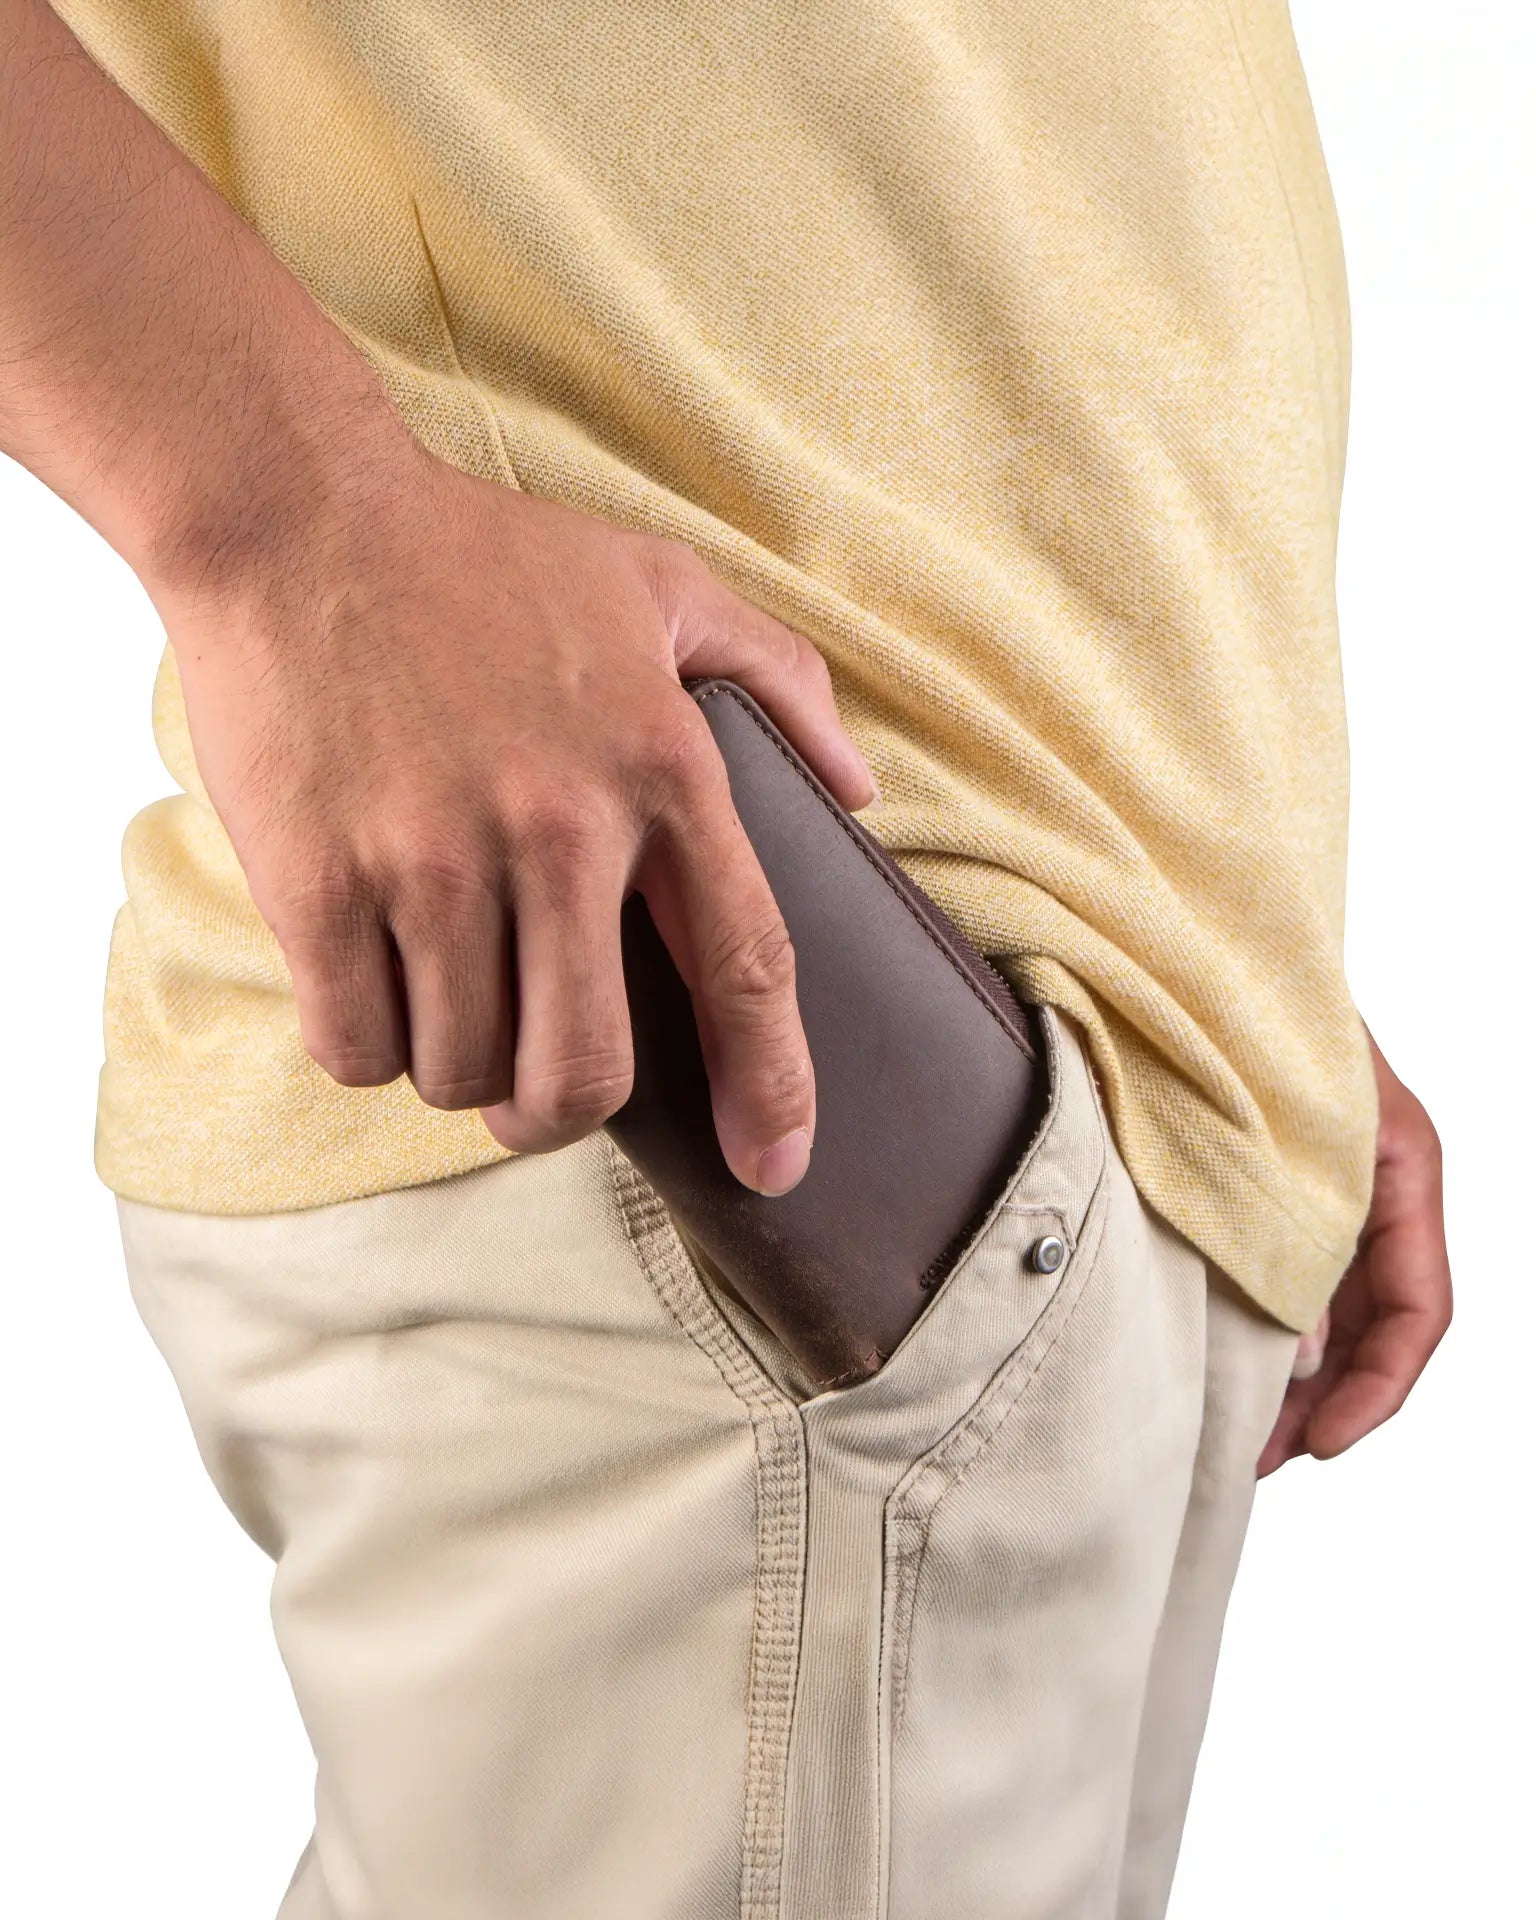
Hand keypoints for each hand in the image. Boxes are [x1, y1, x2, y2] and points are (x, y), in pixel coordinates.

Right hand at [163, 440, 876, 1194]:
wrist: (298, 515)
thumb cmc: (485, 559)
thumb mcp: (661, 585)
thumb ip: (780, 679)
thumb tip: (859, 789)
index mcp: (661, 769)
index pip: (745, 967)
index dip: (772, 1085)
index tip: (777, 1165)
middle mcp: (559, 829)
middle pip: (587, 1071)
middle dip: (560, 1116)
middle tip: (536, 1097)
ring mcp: (433, 860)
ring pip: (461, 1069)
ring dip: (455, 1067)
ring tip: (442, 995)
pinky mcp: (320, 881)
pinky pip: (355, 1044)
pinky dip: (365, 1044)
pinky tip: (367, 985)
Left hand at [1258, 1029, 1451, 1474]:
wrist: (1196, 948)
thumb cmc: (1248, 1014)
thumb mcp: (1287, 1134)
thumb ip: (1294, 1242)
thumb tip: (1290, 1361)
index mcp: (1402, 1166)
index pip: (1419, 1308)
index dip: (1378, 1389)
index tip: (1321, 1443)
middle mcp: (1374, 1188)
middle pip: (1371, 1326)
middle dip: (1323, 1403)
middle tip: (1257, 1458)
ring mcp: (1326, 1192)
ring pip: (1326, 1313)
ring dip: (1288, 1380)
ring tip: (1235, 1437)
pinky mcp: (1274, 1192)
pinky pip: (1284, 1280)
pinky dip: (1260, 1333)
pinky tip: (1219, 1371)